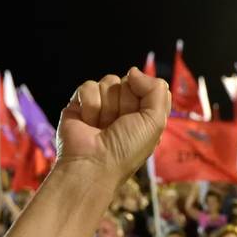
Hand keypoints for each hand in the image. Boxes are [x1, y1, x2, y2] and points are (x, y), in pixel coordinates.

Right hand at [55, 68, 169, 186]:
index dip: (144, 99)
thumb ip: (157, 90)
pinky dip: (90, 105)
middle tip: (118, 125)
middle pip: (128, 81)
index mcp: (143, 114)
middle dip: (124, 103)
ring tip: (102, 127)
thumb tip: (133, 72)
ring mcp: (101, 105)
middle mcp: (123, 109)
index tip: (138, 119)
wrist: (93, 164)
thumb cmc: (126, 149)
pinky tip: (88, 123)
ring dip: (107, 107)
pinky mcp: (80, 104)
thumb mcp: (155, 121)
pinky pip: (88, 86)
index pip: (149, 86)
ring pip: (109, 82)